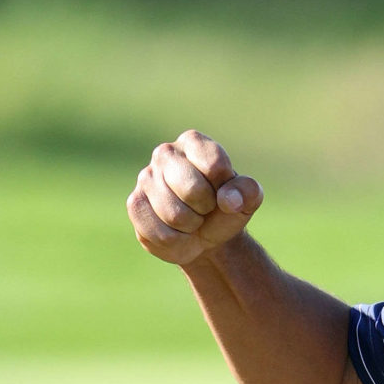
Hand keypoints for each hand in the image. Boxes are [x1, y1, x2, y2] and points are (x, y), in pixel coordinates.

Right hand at [127, 130, 263, 265]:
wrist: (205, 235)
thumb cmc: (226, 209)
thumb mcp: (248, 199)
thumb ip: (248, 192)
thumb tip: (228, 200)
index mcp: (194, 143)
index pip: (214, 165)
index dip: (224, 188)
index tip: (223, 190)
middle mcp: (165, 153)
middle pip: (191, 189)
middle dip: (206, 208)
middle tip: (206, 208)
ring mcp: (145, 177)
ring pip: (174, 215)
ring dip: (191, 226)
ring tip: (192, 219)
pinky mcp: (135, 203)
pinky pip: (159, 232)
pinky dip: (176, 240)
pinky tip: (177, 231)